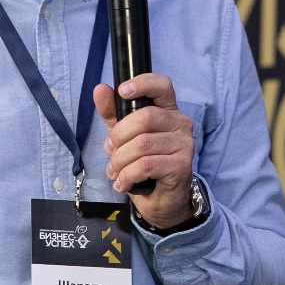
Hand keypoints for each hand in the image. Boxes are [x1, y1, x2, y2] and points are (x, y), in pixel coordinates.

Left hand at [94, 74, 195, 228]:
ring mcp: (184, 144)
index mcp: (167, 110)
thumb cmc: (143, 163)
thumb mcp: (123, 136)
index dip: (143, 83)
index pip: (162, 85)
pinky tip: (123, 183)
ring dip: (120, 161)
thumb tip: (100, 89)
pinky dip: (127, 175)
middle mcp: (180, 123)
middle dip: (119, 136)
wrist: (160, 200)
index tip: (122, 91)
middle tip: (111, 151)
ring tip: (115, 172)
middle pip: (145, 117)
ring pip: (142, 144)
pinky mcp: (182, 165)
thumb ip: (112, 113)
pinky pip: (146, 165)